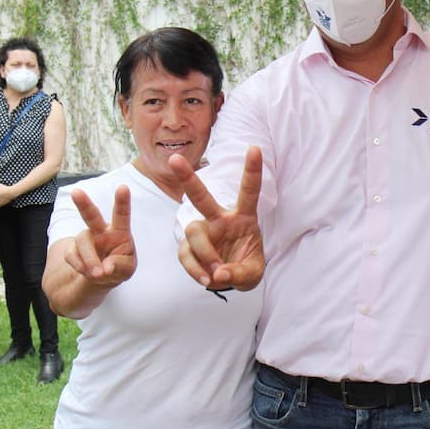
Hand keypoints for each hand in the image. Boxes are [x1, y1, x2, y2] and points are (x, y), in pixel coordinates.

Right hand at [64, 186, 136, 285]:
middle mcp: (101, 230)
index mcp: (120, 231)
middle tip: (76, 192)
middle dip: (84, 203)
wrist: (101, 277)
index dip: (122, 201)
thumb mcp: (127, 269)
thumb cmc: (119, 266)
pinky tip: (88, 272)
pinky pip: (71, 255)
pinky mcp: (73, 249)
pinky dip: (80, 266)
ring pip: (82, 241)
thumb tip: (105, 268)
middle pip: (91, 215)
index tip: (123, 187)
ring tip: (97, 273)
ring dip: (89, 259)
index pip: (122, 215)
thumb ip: (120, 266)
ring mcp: (86, 239)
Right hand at [169, 146, 263, 290]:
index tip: (255, 148)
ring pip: (193, 231)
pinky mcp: (188, 247)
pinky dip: (195, 269)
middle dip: (188, 178)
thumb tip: (218, 273)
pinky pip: (185, 254)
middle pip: (202, 196)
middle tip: (174, 159)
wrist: (230, 280)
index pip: (248, 191)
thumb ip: (239, 273)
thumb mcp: (252, 274)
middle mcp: (220, 219)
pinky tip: (205, 280)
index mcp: (243, 217)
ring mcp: (202, 232)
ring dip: (205, 254)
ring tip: (215, 274)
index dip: (251, 170)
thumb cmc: (245, 267)